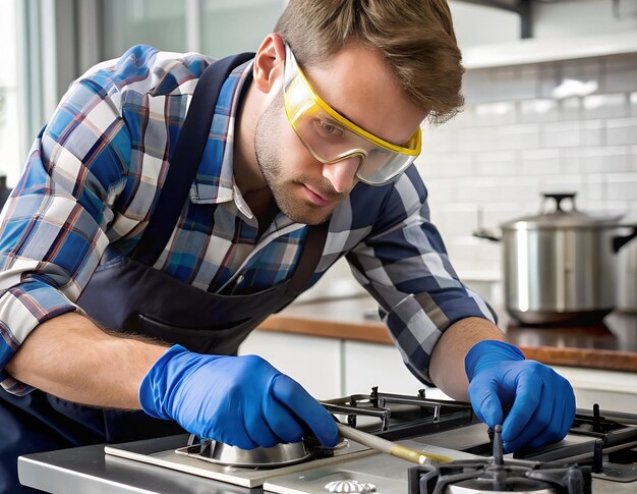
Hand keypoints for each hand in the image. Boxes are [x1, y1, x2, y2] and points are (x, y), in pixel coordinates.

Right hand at [139, 345, 338, 449]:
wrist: (183, 379)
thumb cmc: (220, 378)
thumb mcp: (253, 375)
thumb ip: (279, 393)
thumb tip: (309, 416)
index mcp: (263, 372)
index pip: (297, 395)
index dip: (317, 418)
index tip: (330, 433)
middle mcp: (250, 386)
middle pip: (284, 423)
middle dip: (290, 433)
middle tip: (284, 429)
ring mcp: (235, 404)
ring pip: (267, 437)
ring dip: (266, 437)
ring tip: (253, 422)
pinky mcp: (221, 421)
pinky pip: (246, 442)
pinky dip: (247, 440)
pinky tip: (238, 426)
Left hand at [464, 340, 574, 451]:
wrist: (505, 373)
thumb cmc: (495, 380)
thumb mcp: (481, 387)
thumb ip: (486, 404)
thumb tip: (496, 423)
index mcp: (530, 371)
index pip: (529, 401)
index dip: (517, 422)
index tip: (505, 436)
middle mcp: (550, 379)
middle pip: (542, 417)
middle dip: (522, 435)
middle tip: (507, 443)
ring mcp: (562, 391)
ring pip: (553, 427)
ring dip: (533, 440)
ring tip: (515, 441)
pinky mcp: (567, 404)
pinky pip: (560, 429)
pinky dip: (544, 439)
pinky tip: (528, 437)